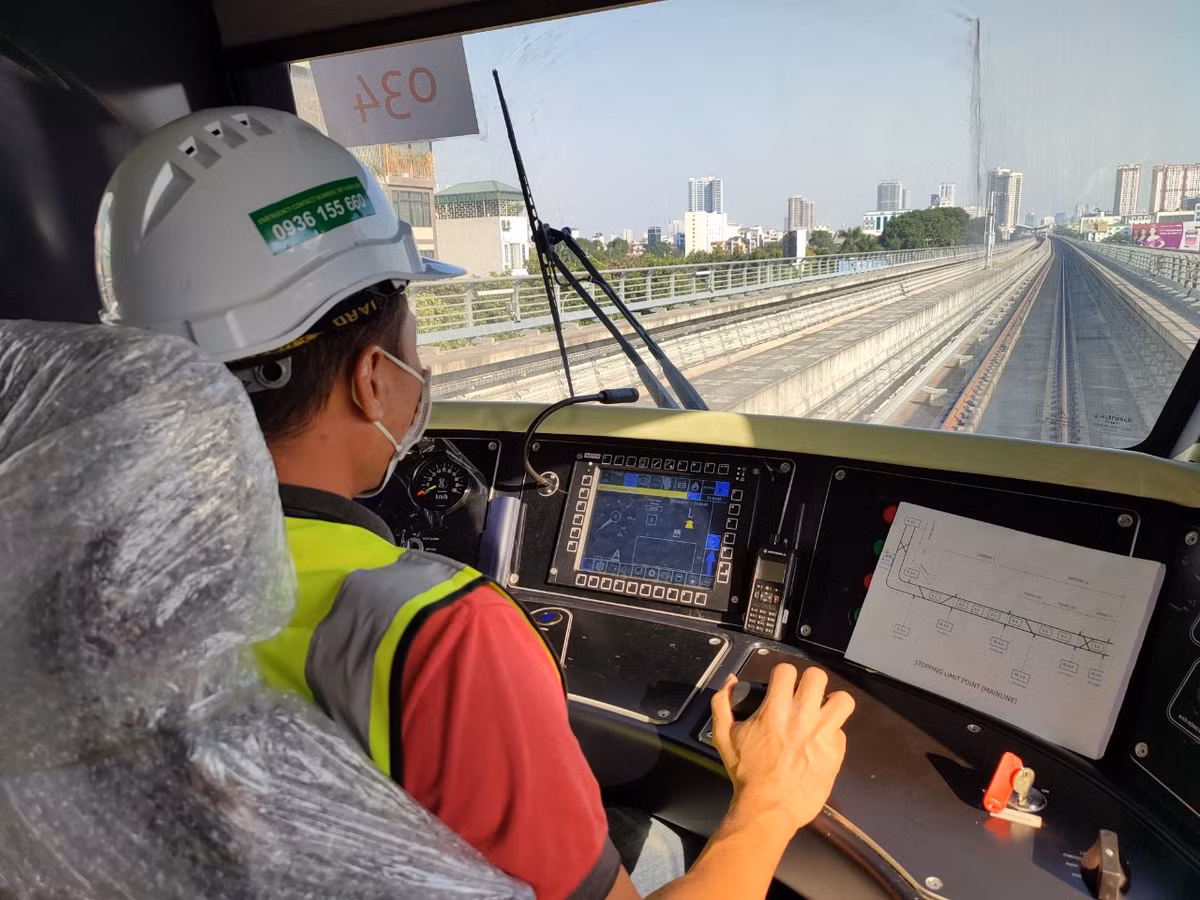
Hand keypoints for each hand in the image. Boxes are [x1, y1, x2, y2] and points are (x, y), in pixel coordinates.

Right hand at [710, 664, 853, 832]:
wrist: (768, 807)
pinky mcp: (835, 753)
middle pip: (818, 677)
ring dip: (833, 703)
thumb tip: (729, 682)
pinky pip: (842, 732)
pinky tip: (821, 742)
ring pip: (843, 700)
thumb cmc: (747, 775)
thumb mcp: (724, 736)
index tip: (783, 685)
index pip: (787, 670)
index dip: (784, 675)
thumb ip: (722, 704)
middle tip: (805, 695)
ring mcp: (821, 735)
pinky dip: (833, 734)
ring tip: (824, 711)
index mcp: (774, 710)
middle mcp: (801, 718)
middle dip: (810, 682)